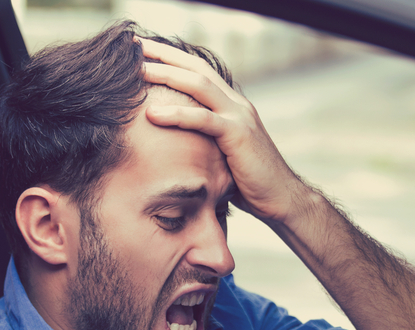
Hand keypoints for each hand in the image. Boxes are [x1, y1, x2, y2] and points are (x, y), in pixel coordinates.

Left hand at [139, 40, 310, 225]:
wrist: (280, 198)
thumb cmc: (250, 183)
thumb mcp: (222, 155)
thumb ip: (204, 141)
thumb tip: (177, 145)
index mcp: (232, 106)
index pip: (198, 72)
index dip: (171, 58)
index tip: (143, 52)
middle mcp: (236, 104)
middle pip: (196, 68)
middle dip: (164, 55)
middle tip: (133, 46)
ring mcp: (239, 117)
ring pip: (198, 85)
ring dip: (166, 75)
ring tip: (138, 71)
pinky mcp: (238, 135)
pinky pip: (204, 119)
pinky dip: (177, 115)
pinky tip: (152, 114)